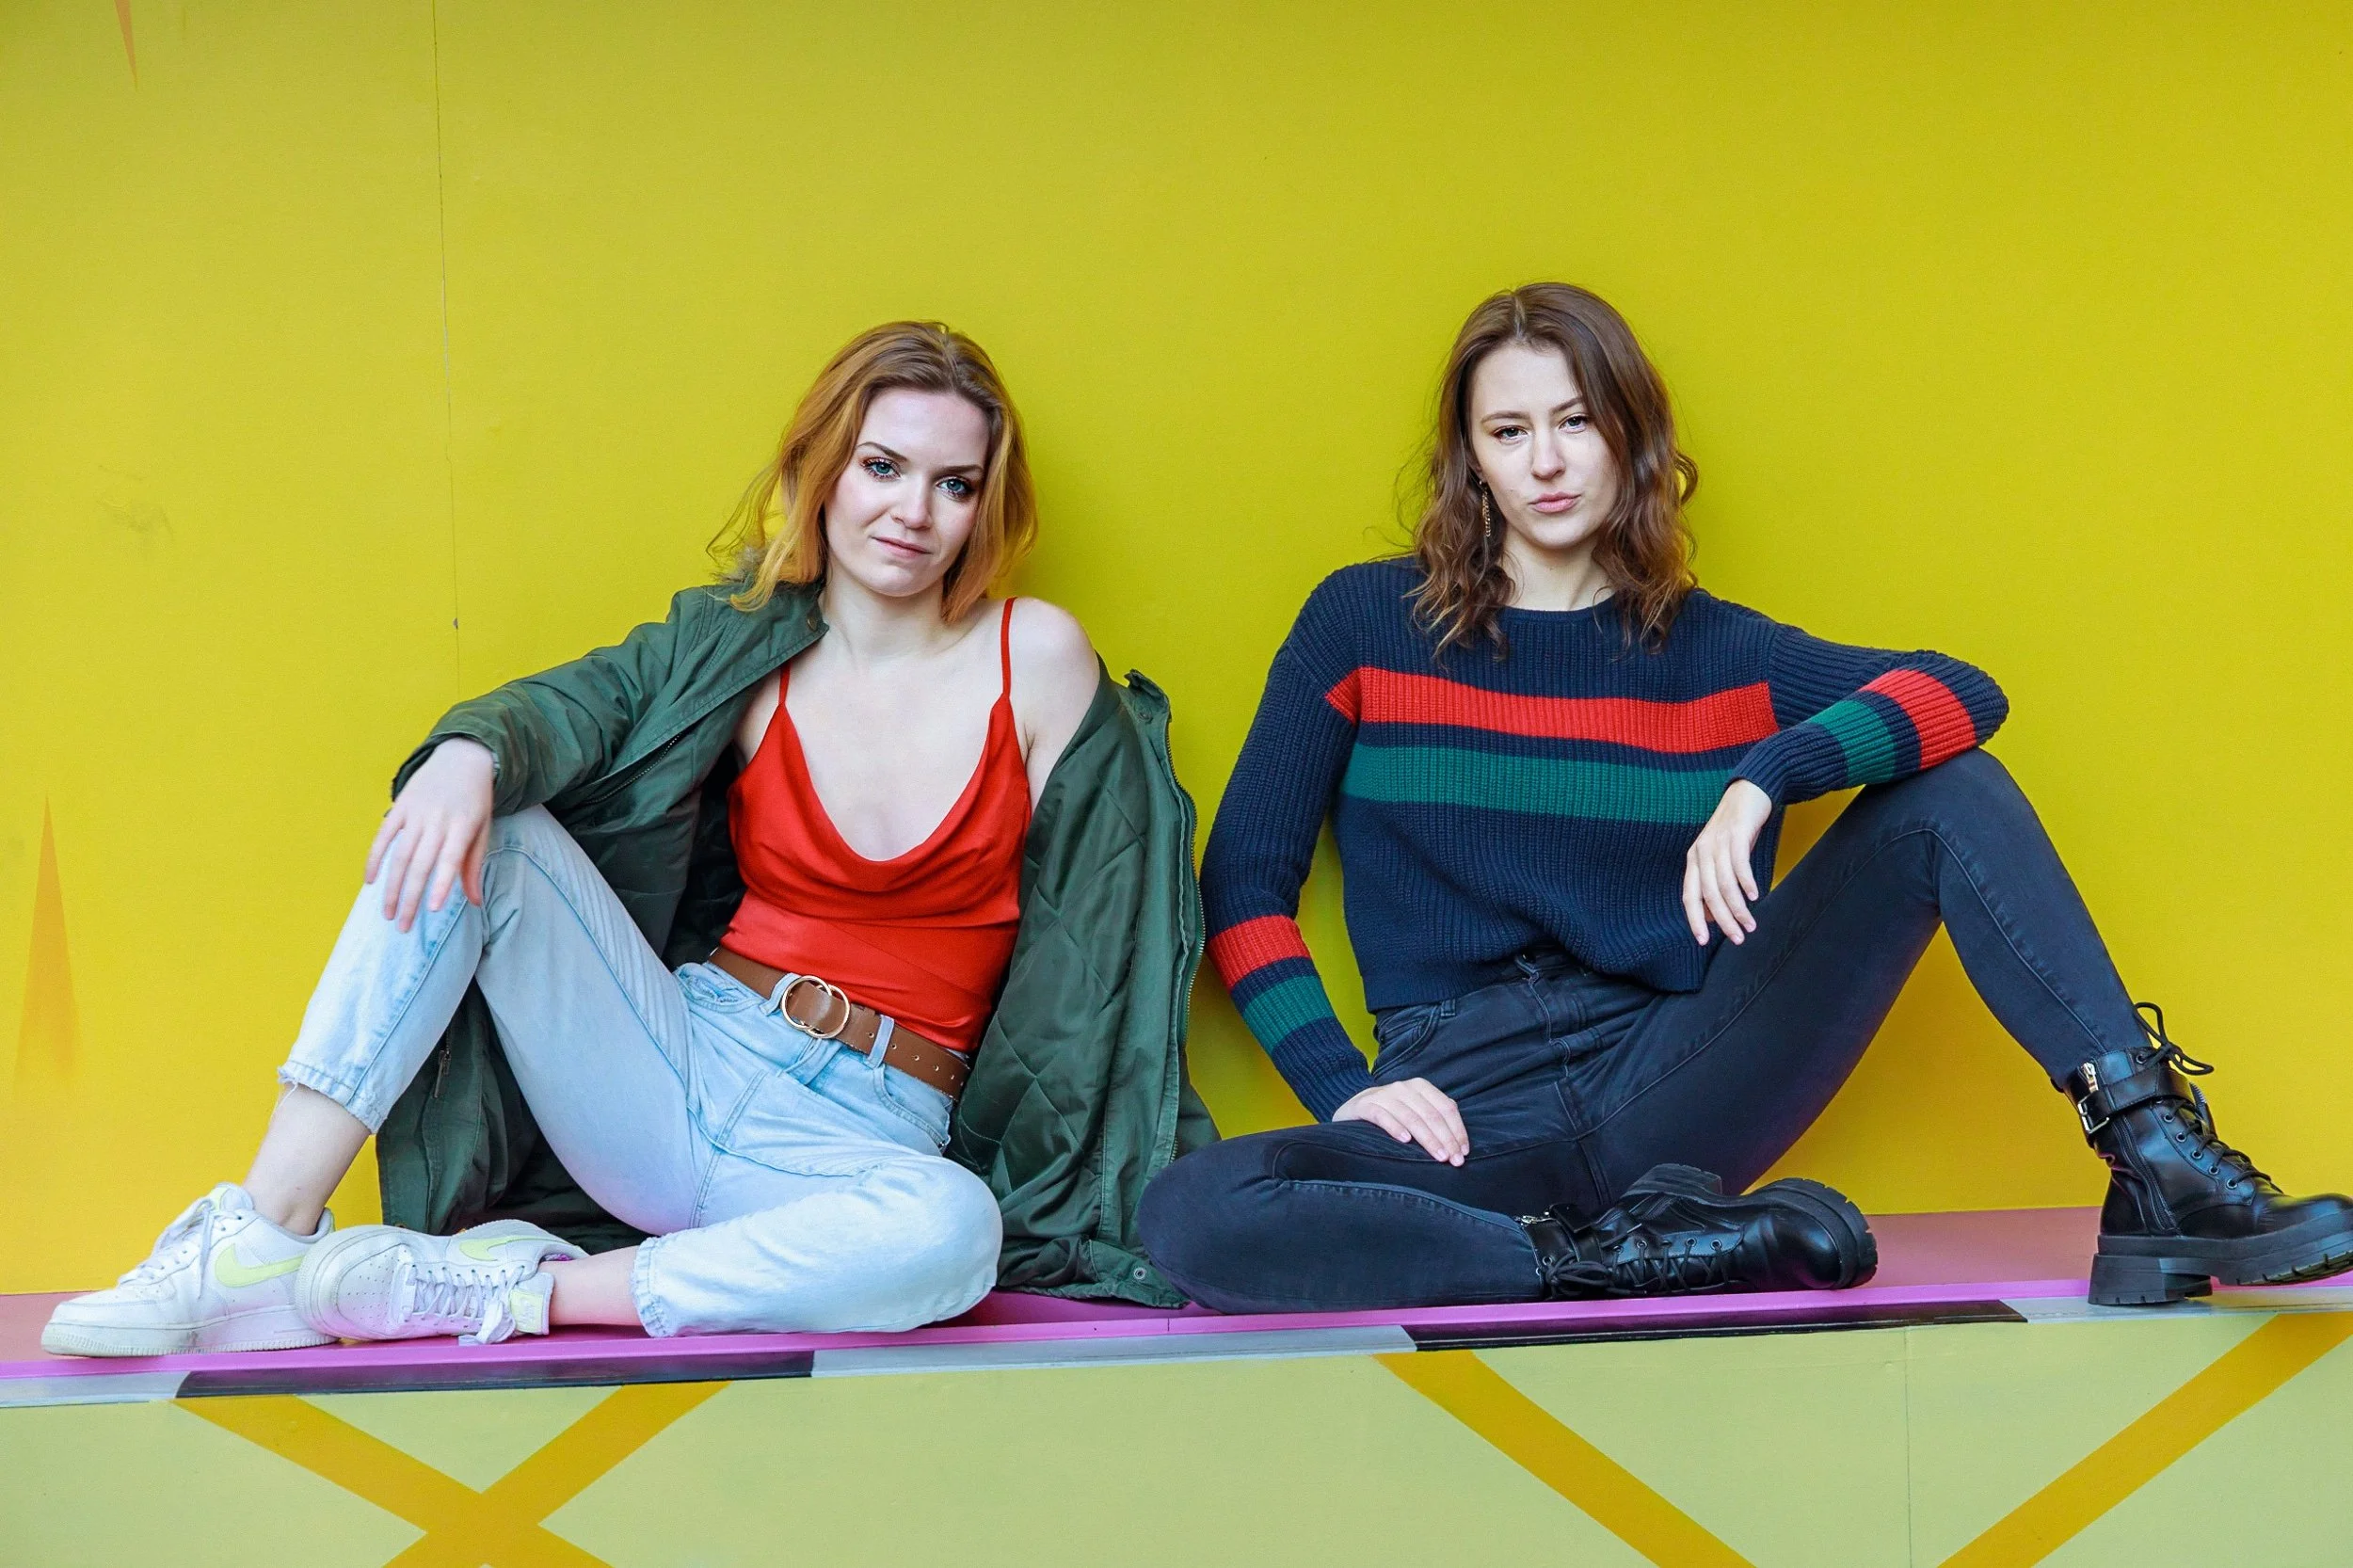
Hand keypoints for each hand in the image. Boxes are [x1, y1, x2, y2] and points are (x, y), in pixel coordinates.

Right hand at [366, 739, 495, 931]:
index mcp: (463, 826)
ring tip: (388, 912)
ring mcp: (416, 813)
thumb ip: (474, 864)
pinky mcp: (400, 806)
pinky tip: (370, 881)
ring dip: (391, 887)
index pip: (449, 860)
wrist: (463, 757)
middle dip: (410, 898)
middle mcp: (437, 820)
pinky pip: (383, 835)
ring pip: (399, 855)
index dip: (440, 885)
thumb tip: (474, 901)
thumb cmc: (476, 800)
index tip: (432, 910)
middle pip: (419, 865)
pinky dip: (374, 858)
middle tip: (403, 926)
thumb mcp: (483, 828)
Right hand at [1333, 1078, 1468, 1164]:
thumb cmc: (1391, 1113)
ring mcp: (1383, 1095)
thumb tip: (1457, 1133)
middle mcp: (1403, 1088)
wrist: (1353, 1107)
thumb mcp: (1414, 1108)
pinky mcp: (1365, 1105)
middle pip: (1431, 1115)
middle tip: (1454, 1161)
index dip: (1457, 1130)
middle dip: (1446, 1139)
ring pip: (1411, 1117)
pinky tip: (1405, 1141)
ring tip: (1439, 1156)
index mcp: (1420, 1087)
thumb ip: (1435, 1113)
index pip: (1446, 1107)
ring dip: (1427, 1138)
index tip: (1463, 1152)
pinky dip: (1395, 1128)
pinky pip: (1382, 1116)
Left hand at [1682, 778, 1772, 946]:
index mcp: (1694, 861)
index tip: (1703, 941)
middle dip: (1724, 920)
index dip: (1695, 920)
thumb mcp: (1721, 858)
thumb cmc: (1735, 830)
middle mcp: (1701, 852)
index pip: (1690, 896)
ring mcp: (1717, 842)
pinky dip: (1747, 882)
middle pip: (1709, 895)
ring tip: (1750, 924)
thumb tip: (1712, 916)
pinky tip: (1756, 895)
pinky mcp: (1736, 834)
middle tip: (1738, 938)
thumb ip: (1714, 884)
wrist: (1749, 792)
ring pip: (1725, 884)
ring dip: (1738, 908)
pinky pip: (1739, 864)